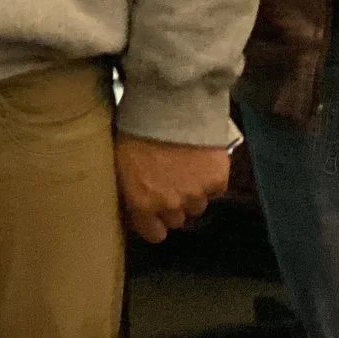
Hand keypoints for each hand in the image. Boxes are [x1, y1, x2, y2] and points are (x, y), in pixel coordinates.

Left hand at [116, 133, 230, 242]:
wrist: (170, 103)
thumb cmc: (137, 126)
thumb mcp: (121, 159)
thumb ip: (129, 186)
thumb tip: (132, 198)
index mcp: (142, 202)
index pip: (153, 233)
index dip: (154, 222)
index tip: (154, 211)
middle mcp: (170, 205)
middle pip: (177, 219)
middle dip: (174, 204)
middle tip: (171, 181)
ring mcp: (196, 194)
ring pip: (198, 206)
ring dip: (193, 192)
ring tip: (187, 168)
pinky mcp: (217, 180)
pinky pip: (216, 189)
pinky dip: (211, 178)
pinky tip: (203, 160)